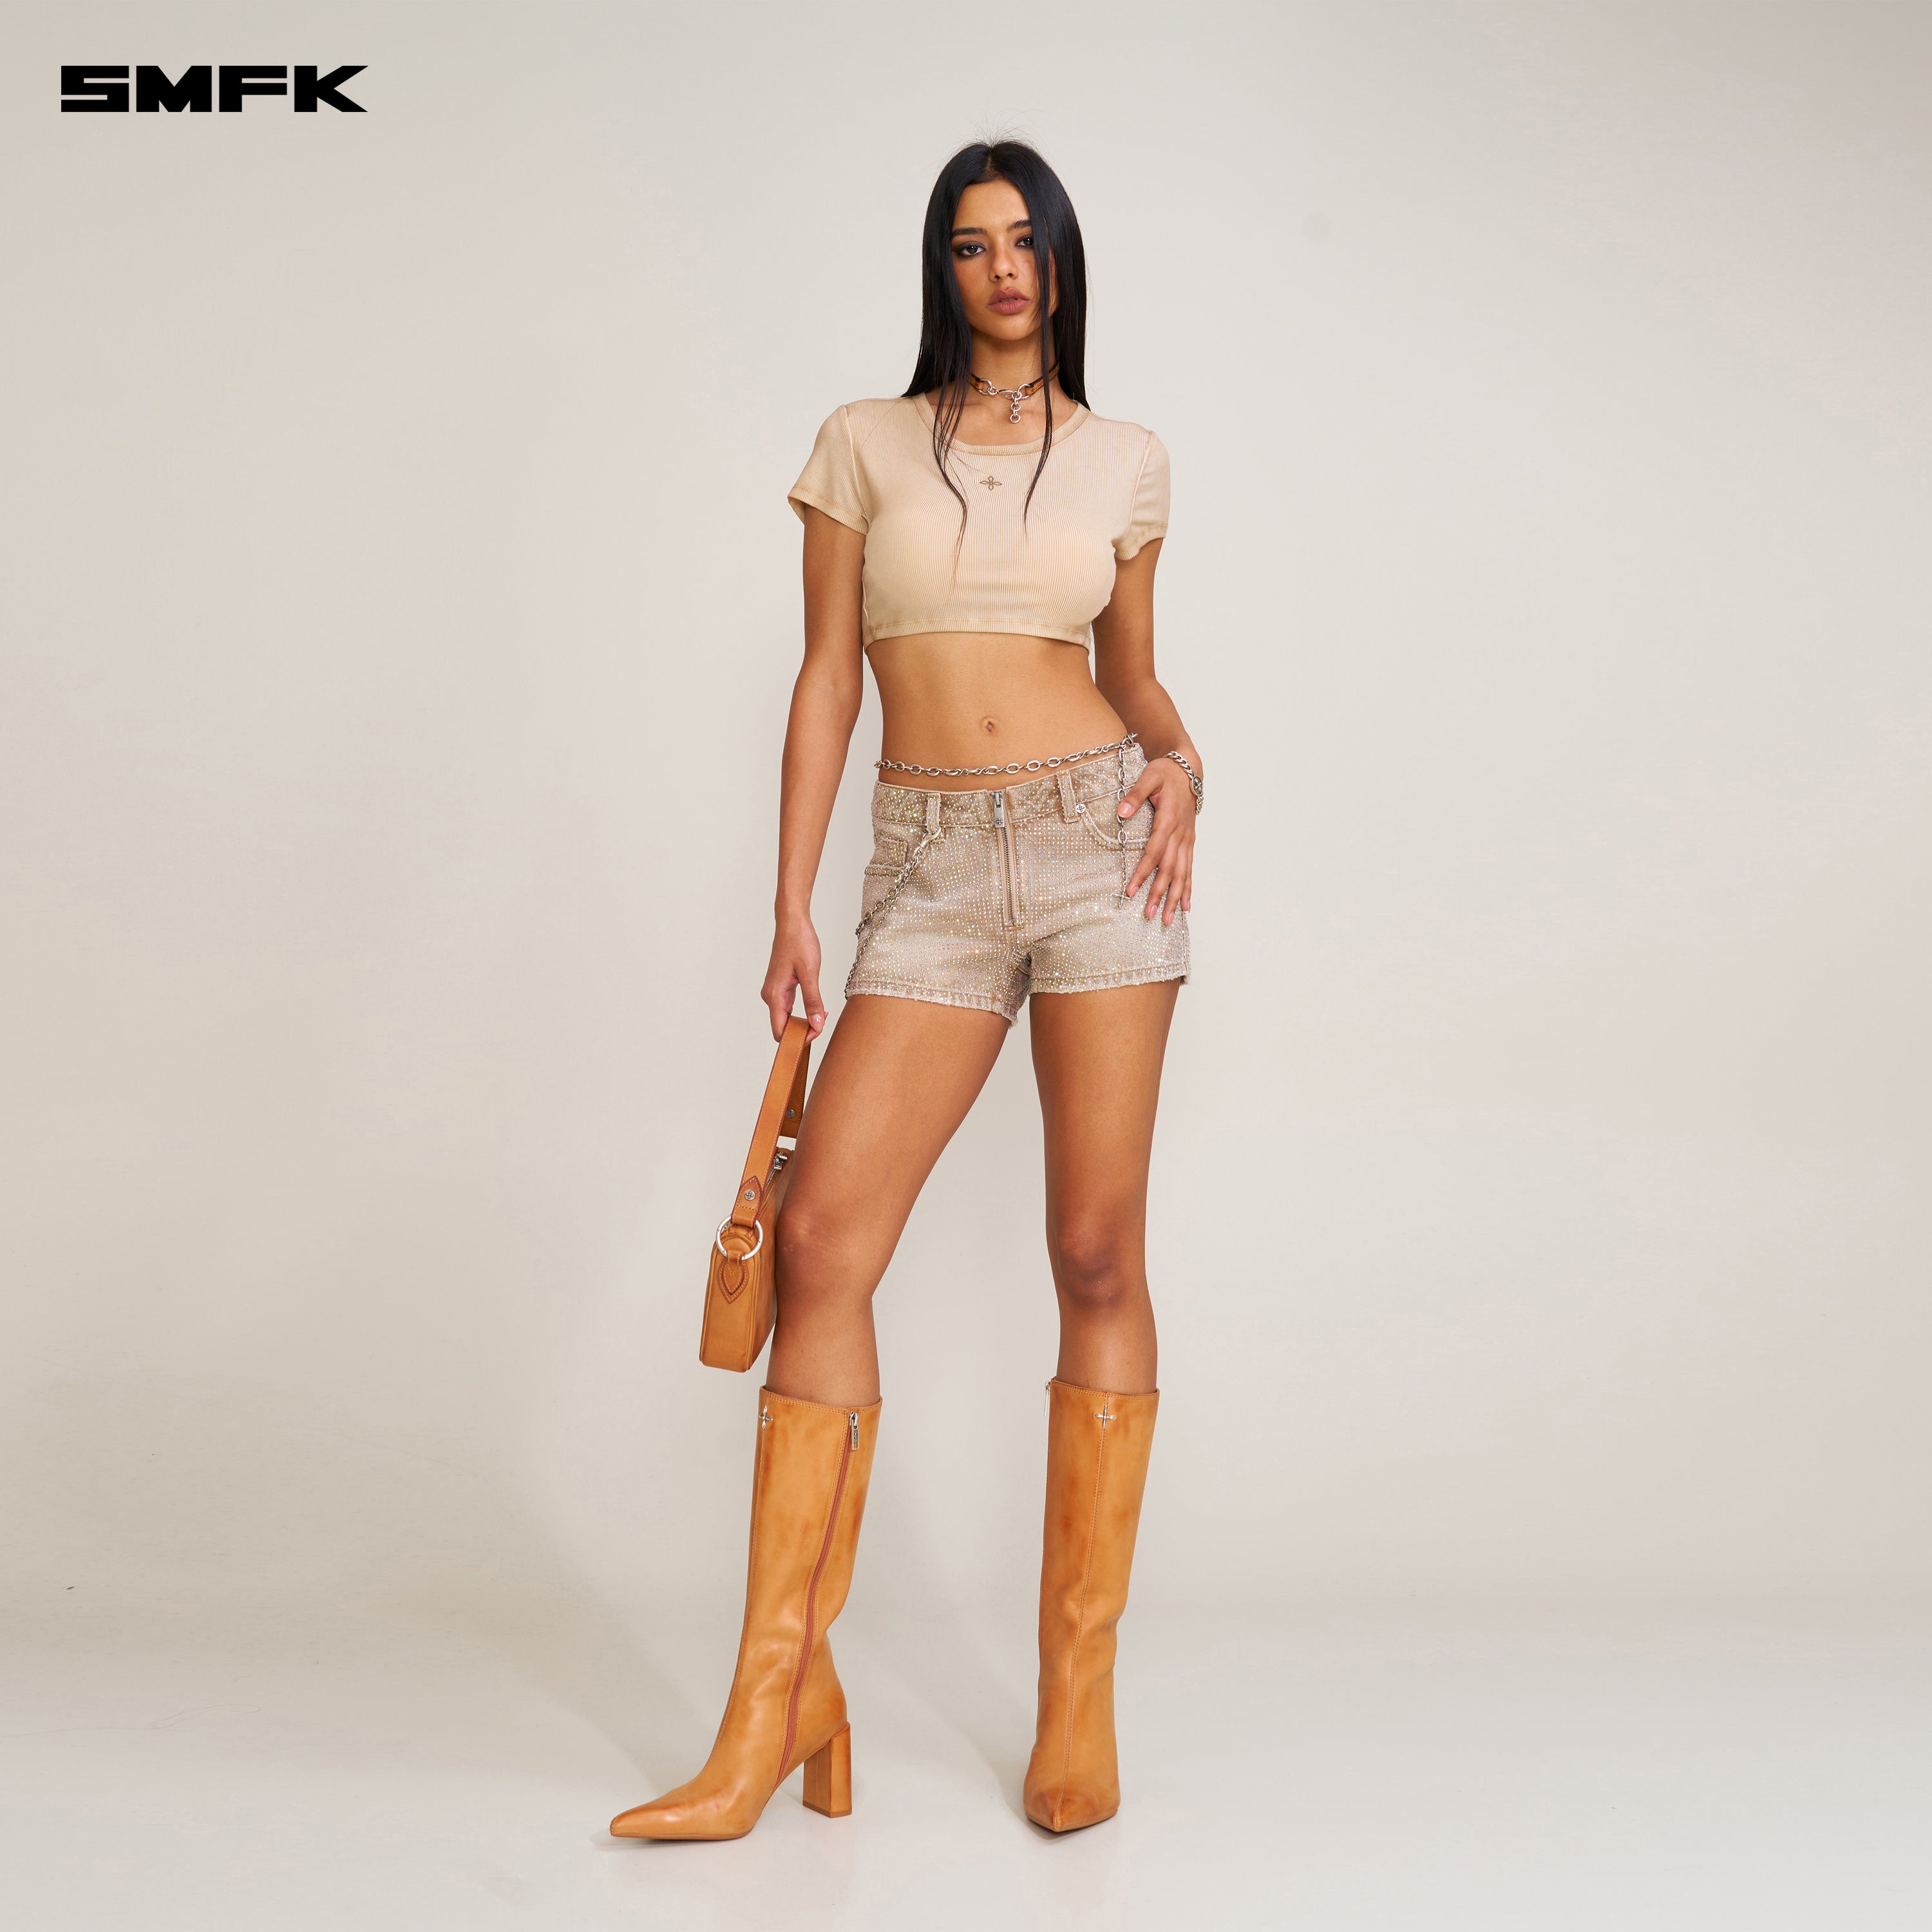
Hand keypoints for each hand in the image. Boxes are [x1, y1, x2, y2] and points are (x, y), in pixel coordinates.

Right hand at [762, 914, 827, 1042]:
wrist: (792, 923)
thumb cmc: (799, 942)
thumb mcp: (810, 973)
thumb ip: (813, 1001)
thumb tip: (816, 1025)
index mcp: (774, 995)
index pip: (781, 1031)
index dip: (798, 1038)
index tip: (817, 1032)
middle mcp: (770, 996)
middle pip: (783, 1027)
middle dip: (803, 1030)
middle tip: (823, 1021)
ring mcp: (774, 992)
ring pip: (787, 1018)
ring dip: (804, 1021)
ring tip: (822, 1013)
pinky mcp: (780, 987)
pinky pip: (789, 1007)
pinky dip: (802, 1011)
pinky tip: (816, 1007)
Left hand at [1119, 757, 1196, 925]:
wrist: (1188, 770)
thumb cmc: (1165, 774)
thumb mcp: (1148, 777)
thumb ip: (1135, 794)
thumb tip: (1121, 813)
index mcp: (1168, 820)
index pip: (1154, 852)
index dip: (1143, 873)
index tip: (1131, 891)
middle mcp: (1180, 834)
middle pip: (1170, 869)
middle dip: (1160, 894)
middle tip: (1150, 915)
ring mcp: (1187, 840)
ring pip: (1182, 873)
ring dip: (1175, 898)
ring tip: (1168, 919)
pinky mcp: (1190, 842)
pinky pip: (1190, 869)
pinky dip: (1188, 888)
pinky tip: (1186, 906)